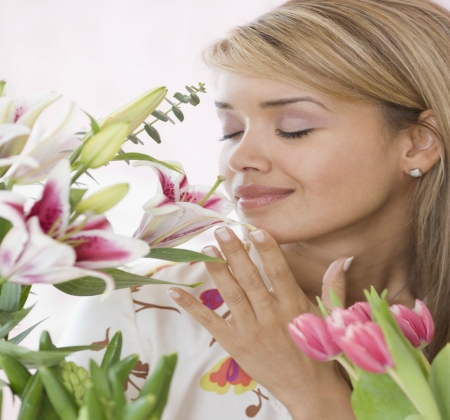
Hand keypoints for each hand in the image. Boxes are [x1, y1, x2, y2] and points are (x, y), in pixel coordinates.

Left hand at [168, 227, 354, 418]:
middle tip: (222, 230)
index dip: (267, 250)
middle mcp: (271, 316)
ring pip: (231, 295)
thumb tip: (342, 259)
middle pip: (250, 278)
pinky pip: (210, 322)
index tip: (255, 230)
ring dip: (217, 270)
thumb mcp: (330, 318)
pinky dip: (192, 306)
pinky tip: (176, 290)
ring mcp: (251, 331)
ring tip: (206, 248)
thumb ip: (334, 287)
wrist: (309, 391)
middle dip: (235, 252)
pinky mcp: (234, 345)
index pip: (279, 272)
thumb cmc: (320, 351)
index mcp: (294, 306)